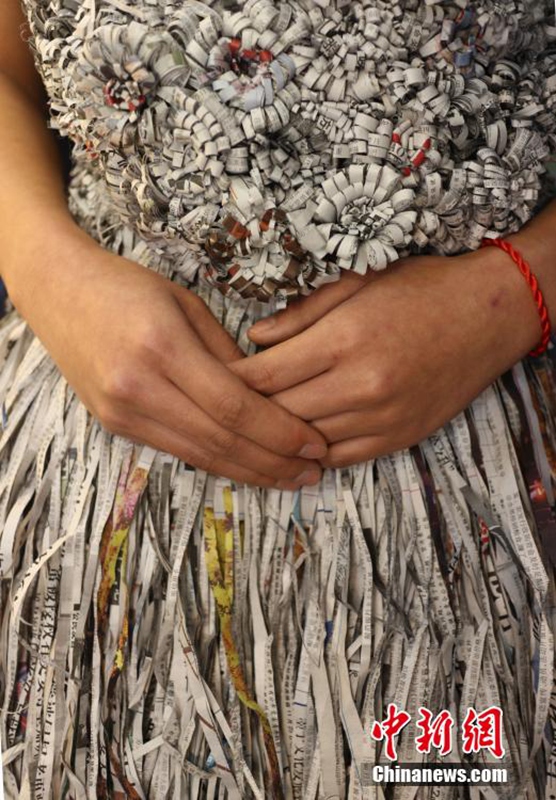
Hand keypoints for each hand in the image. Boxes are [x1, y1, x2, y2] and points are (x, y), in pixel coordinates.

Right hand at [9, 226, 326, 487]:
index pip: (234, 407)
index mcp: (162, 347)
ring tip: (292, 478)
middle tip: (314, 471)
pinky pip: (179, 450)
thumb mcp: (186, 303)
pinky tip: (249, 467)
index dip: (280, 432)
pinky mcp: (116, 425)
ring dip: (251, 472)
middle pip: (220, 440)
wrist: (59, 293)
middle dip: (274, 461)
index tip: (316, 442)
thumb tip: (268, 396)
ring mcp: (123, 412)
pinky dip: (218, 462)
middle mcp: (138, 387)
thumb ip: (227, 353)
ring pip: (201, 455)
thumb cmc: (126, 286)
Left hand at [232, 249, 541, 466]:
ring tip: (249, 428)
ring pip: (305, 441)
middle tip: (218, 408)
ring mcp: (381, 416)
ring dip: (275, 435)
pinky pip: (339, 458)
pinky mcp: (398, 437)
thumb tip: (254, 340)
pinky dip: (311, 453)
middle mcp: (361, 384)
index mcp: (343, 340)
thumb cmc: (419, 290)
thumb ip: (300, 315)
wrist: (487, 315)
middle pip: (278, 412)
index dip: (230, 381)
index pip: (264, 376)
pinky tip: (294, 443)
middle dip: (244, 411)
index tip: (210, 380)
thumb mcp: (356, 284)